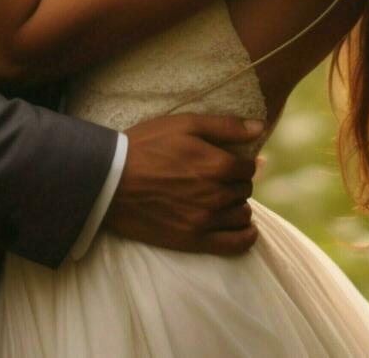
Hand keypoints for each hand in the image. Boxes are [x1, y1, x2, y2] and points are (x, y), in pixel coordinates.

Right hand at [103, 114, 264, 255]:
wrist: (109, 181)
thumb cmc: (145, 147)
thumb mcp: (184, 124)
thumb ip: (226, 127)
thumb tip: (260, 128)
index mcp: (217, 165)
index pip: (248, 167)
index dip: (238, 161)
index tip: (223, 161)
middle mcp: (216, 194)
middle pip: (244, 189)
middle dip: (234, 182)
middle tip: (213, 178)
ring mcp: (205, 220)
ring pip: (242, 214)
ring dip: (235, 205)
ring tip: (218, 199)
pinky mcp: (193, 240)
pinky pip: (236, 244)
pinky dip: (245, 236)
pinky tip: (242, 228)